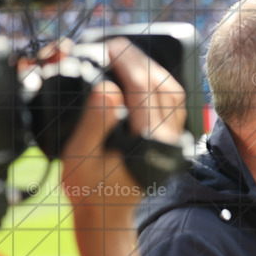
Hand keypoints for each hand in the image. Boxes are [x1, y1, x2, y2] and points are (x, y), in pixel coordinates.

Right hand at [60, 37, 184, 216]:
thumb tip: (107, 89)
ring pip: (173, 94)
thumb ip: (94, 122)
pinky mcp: (172, 140)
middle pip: (163, 88)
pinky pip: (173, 103)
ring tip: (126, 55)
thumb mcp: (80, 155)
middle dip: (140, 62)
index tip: (109, 47)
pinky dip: (158, 84)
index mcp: (148, 145)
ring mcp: (174, 141)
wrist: (106, 210)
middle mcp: (169, 142)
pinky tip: (140, 74)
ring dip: (153, 70)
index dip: (126, 64)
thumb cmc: (89, 187)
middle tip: (116, 45)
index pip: (144, 92)